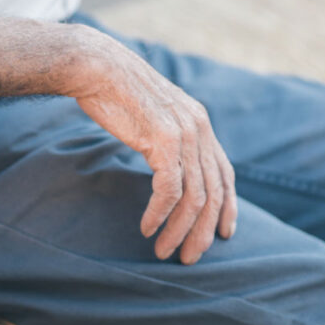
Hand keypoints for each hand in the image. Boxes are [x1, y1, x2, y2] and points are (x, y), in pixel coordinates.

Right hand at [74, 36, 236, 263]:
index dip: (228, 207)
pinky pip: (169, 190)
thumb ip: (167, 137)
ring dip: (179, 230)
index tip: (223, 235)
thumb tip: (166, 162)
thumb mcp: (152, 114)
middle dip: (205, 230)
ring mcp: (184, 134)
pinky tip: (147, 228)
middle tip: (190, 257)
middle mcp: (199, 128)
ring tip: (165, 251)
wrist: (97, 67)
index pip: (225, 174)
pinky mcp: (164, 141)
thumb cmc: (115, 92)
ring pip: (194, 197)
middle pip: (214, 192)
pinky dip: (160, 214)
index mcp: (200, 123)